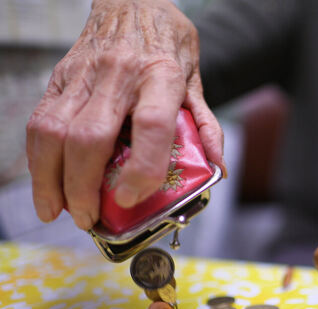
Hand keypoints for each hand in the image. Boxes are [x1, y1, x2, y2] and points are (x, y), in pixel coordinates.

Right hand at [26, 0, 225, 229]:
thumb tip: (218, 168)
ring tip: (58, 209)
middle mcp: (119, 75)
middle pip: (91, 137)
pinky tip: (45, 181)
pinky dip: (38, 157)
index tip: (133, 197)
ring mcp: (84, 75)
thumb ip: (205, 124)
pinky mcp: (60, 77)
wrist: (132, 2)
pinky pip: (40, 120)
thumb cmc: (167, 43)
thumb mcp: (195, 80)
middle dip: (83, 187)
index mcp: (161, 76)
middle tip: (90, 217)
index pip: (152, 125)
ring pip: (54, 131)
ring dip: (51, 179)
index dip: (142, 168)